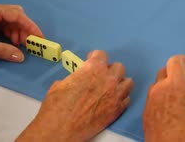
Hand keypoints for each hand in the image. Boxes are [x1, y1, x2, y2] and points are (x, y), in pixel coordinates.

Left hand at [0, 0, 42, 61]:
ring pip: (8, 22)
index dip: (31, 26)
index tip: (40, 38)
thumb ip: (2, 49)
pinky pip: (0, 27)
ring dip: (16, 33)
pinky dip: (7, 35)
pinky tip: (9, 44)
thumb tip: (20, 56)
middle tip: (30, 45)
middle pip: (15, 16)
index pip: (17, 15)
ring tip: (19, 46)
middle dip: (24, 29)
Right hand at [17, 50, 132, 141]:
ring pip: (127, 82)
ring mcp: (115, 95)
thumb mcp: (61, 84)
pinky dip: (120, 99)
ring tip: (110, 88)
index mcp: (93, 68)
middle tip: (101, 76)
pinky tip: (112, 101)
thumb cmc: (57, 107)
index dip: (94, 57)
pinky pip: (126, 99)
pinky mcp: (117, 110)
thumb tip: (78, 79)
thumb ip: (76, 77)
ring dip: (119, 83)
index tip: (92, 60)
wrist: (60, 129)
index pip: (101, 54)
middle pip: (118, 67)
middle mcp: (108, 79)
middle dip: (109, 70)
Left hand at [143, 55, 184, 140]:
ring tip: (180, 101)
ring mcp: (151, 102)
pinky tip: (171, 114)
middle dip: (175, 74)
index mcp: (178, 84)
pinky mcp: (145, 115)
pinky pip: (152, 101)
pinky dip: (161, 101)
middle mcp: (161, 89)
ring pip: (157, 86)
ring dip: (167, 87)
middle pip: (164, 71)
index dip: (183, 61)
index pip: (175, 61)